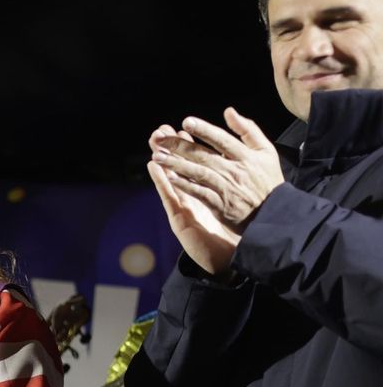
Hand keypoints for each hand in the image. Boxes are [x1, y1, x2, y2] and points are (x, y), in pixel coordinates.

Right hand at [146, 130, 241, 275]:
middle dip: (170, 148)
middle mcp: (192, 197)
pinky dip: (162, 181)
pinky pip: (170, 196)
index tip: (182, 128)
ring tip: (153, 143)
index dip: (187, 146)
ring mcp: (184, 206)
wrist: (228, 258)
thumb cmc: (231, 233)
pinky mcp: (180, 218)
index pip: (194, 164)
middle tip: (160, 130)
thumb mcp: (233, 206)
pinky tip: (155, 168)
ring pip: (170, 178)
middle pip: (178, 168)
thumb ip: (230, 187)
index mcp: (205, 191)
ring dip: (161, 160)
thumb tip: (232, 167)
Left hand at [151, 108, 283, 226]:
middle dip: (179, 146)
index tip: (186, 121)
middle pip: (204, 155)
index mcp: (246, 156)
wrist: (275, 212)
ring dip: (177, 165)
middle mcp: (235, 170)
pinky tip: (170, 179)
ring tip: (158, 156)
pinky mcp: (220, 205)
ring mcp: (226, 188)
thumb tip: (228, 111)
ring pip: (198, 173)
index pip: (222, 139)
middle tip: (159, 139)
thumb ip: (248, 129)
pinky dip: (185, 185)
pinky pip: (200, 193)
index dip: (204, 130)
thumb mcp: (265, 150)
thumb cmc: (267, 178)